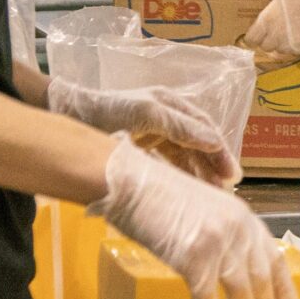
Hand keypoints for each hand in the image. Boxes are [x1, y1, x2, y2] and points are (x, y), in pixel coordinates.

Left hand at [41, 76, 240, 186]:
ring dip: (197, 172)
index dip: (219, 151)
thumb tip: (214, 142)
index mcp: (171, 103)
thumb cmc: (108, 110)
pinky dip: (179, 174)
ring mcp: (154, 131)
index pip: (204, 128)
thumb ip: (180, 126)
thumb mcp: (147, 115)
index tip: (231, 175)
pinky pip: (168, 161)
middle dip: (212, 165)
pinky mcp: (142, 145)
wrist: (68, 114)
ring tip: (209, 194)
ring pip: (184, 154)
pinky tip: (187, 189)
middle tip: (224, 190)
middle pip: (197, 143)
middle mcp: (167, 116)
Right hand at [91, 135, 298, 298]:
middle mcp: (238, 228)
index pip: (275, 261)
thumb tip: (236, 274)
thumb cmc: (161, 196)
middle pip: (261, 281)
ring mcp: (217, 241)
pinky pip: (206, 298)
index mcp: (244, 216)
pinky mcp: (192, 255)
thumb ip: (225, 236)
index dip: (285, 293)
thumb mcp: (207, 209)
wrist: (131, 181)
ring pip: (241, 292)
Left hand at [236, 0, 299, 62]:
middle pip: (264, 46)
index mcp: (267, 21)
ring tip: (285, 30)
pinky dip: (295, 44)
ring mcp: (293, 44)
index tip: (255, 29)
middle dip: (265, 39)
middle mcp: (277, 37)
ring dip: (279, 43)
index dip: (251, 35)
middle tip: (271, 27)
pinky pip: (295, 51)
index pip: (251, 39)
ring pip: (279, 51)